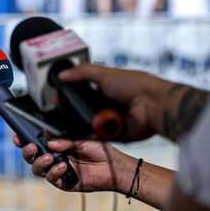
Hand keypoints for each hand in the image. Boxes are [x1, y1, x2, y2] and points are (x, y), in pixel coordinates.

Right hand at [13, 135, 126, 192]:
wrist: (114, 167)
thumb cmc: (100, 150)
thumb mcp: (81, 139)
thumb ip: (64, 140)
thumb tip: (49, 143)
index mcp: (55, 145)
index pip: (35, 142)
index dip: (24, 140)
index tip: (18, 137)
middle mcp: (53, 158)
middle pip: (31, 157)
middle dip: (27, 152)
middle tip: (31, 147)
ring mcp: (57, 171)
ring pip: (37, 169)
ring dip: (39, 162)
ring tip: (48, 157)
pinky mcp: (63, 183)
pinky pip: (52, 178)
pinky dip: (54, 172)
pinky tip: (63, 167)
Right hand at [57, 64, 171, 141]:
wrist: (153, 105)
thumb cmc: (134, 85)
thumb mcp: (104, 73)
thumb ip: (82, 73)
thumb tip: (62, 74)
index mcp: (106, 90)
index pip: (83, 94)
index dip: (70, 97)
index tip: (57, 100)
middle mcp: (108, 105)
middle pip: (83, 111)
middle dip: (71, 113)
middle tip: (57, 116)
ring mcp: (111, 121)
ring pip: (88, 125)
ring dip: (77, 126)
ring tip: (61, 128)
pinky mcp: (114, 135)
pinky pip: (96, 137)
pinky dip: (87, 136)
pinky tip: (74, 136)